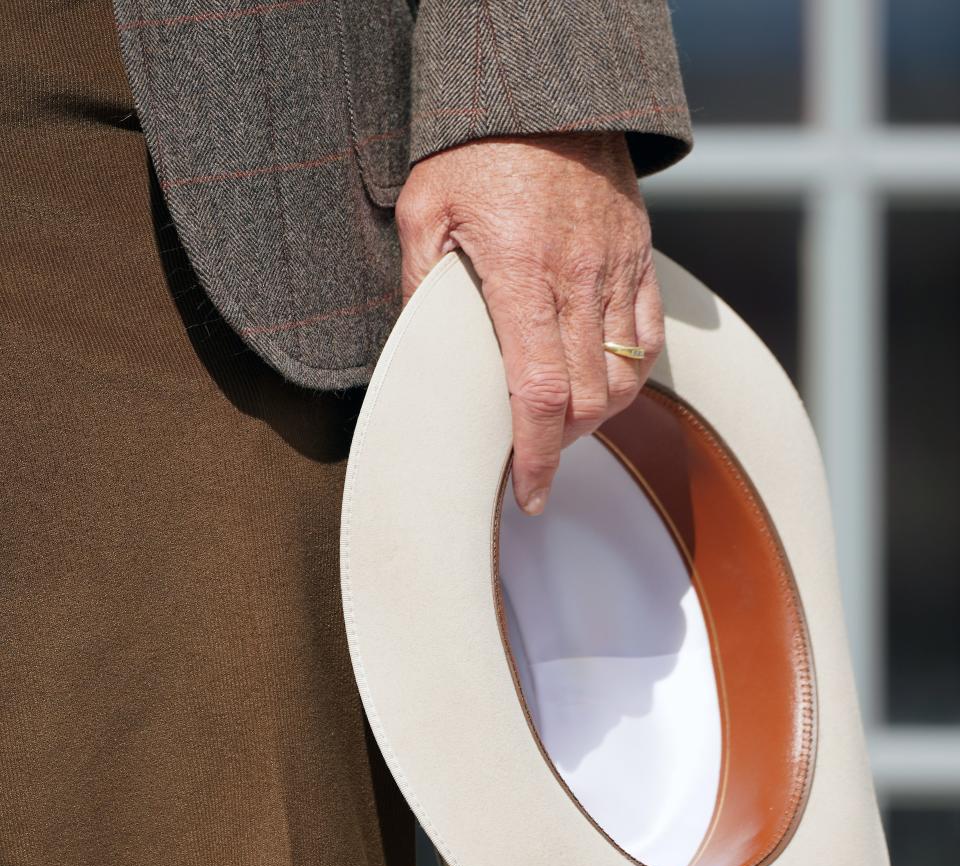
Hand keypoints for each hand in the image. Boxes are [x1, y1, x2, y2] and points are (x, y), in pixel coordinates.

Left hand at [395, 132, 662, 514]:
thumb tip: (420, 346)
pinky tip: (603, 382)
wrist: (546, 86)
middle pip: (589, 399)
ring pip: (624, 377)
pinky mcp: (639, 257)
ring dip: (596, 415)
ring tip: (563, 421)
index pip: (541, 394)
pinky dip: (630, 374)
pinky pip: (649, 337)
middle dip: (562, 444)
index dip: (539, 457)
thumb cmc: (476, 145)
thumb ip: (421, 285)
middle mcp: (581, 279)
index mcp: (523, 275)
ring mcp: (618, 269)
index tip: (530, 494)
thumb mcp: (424, 209)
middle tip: (533, 453)